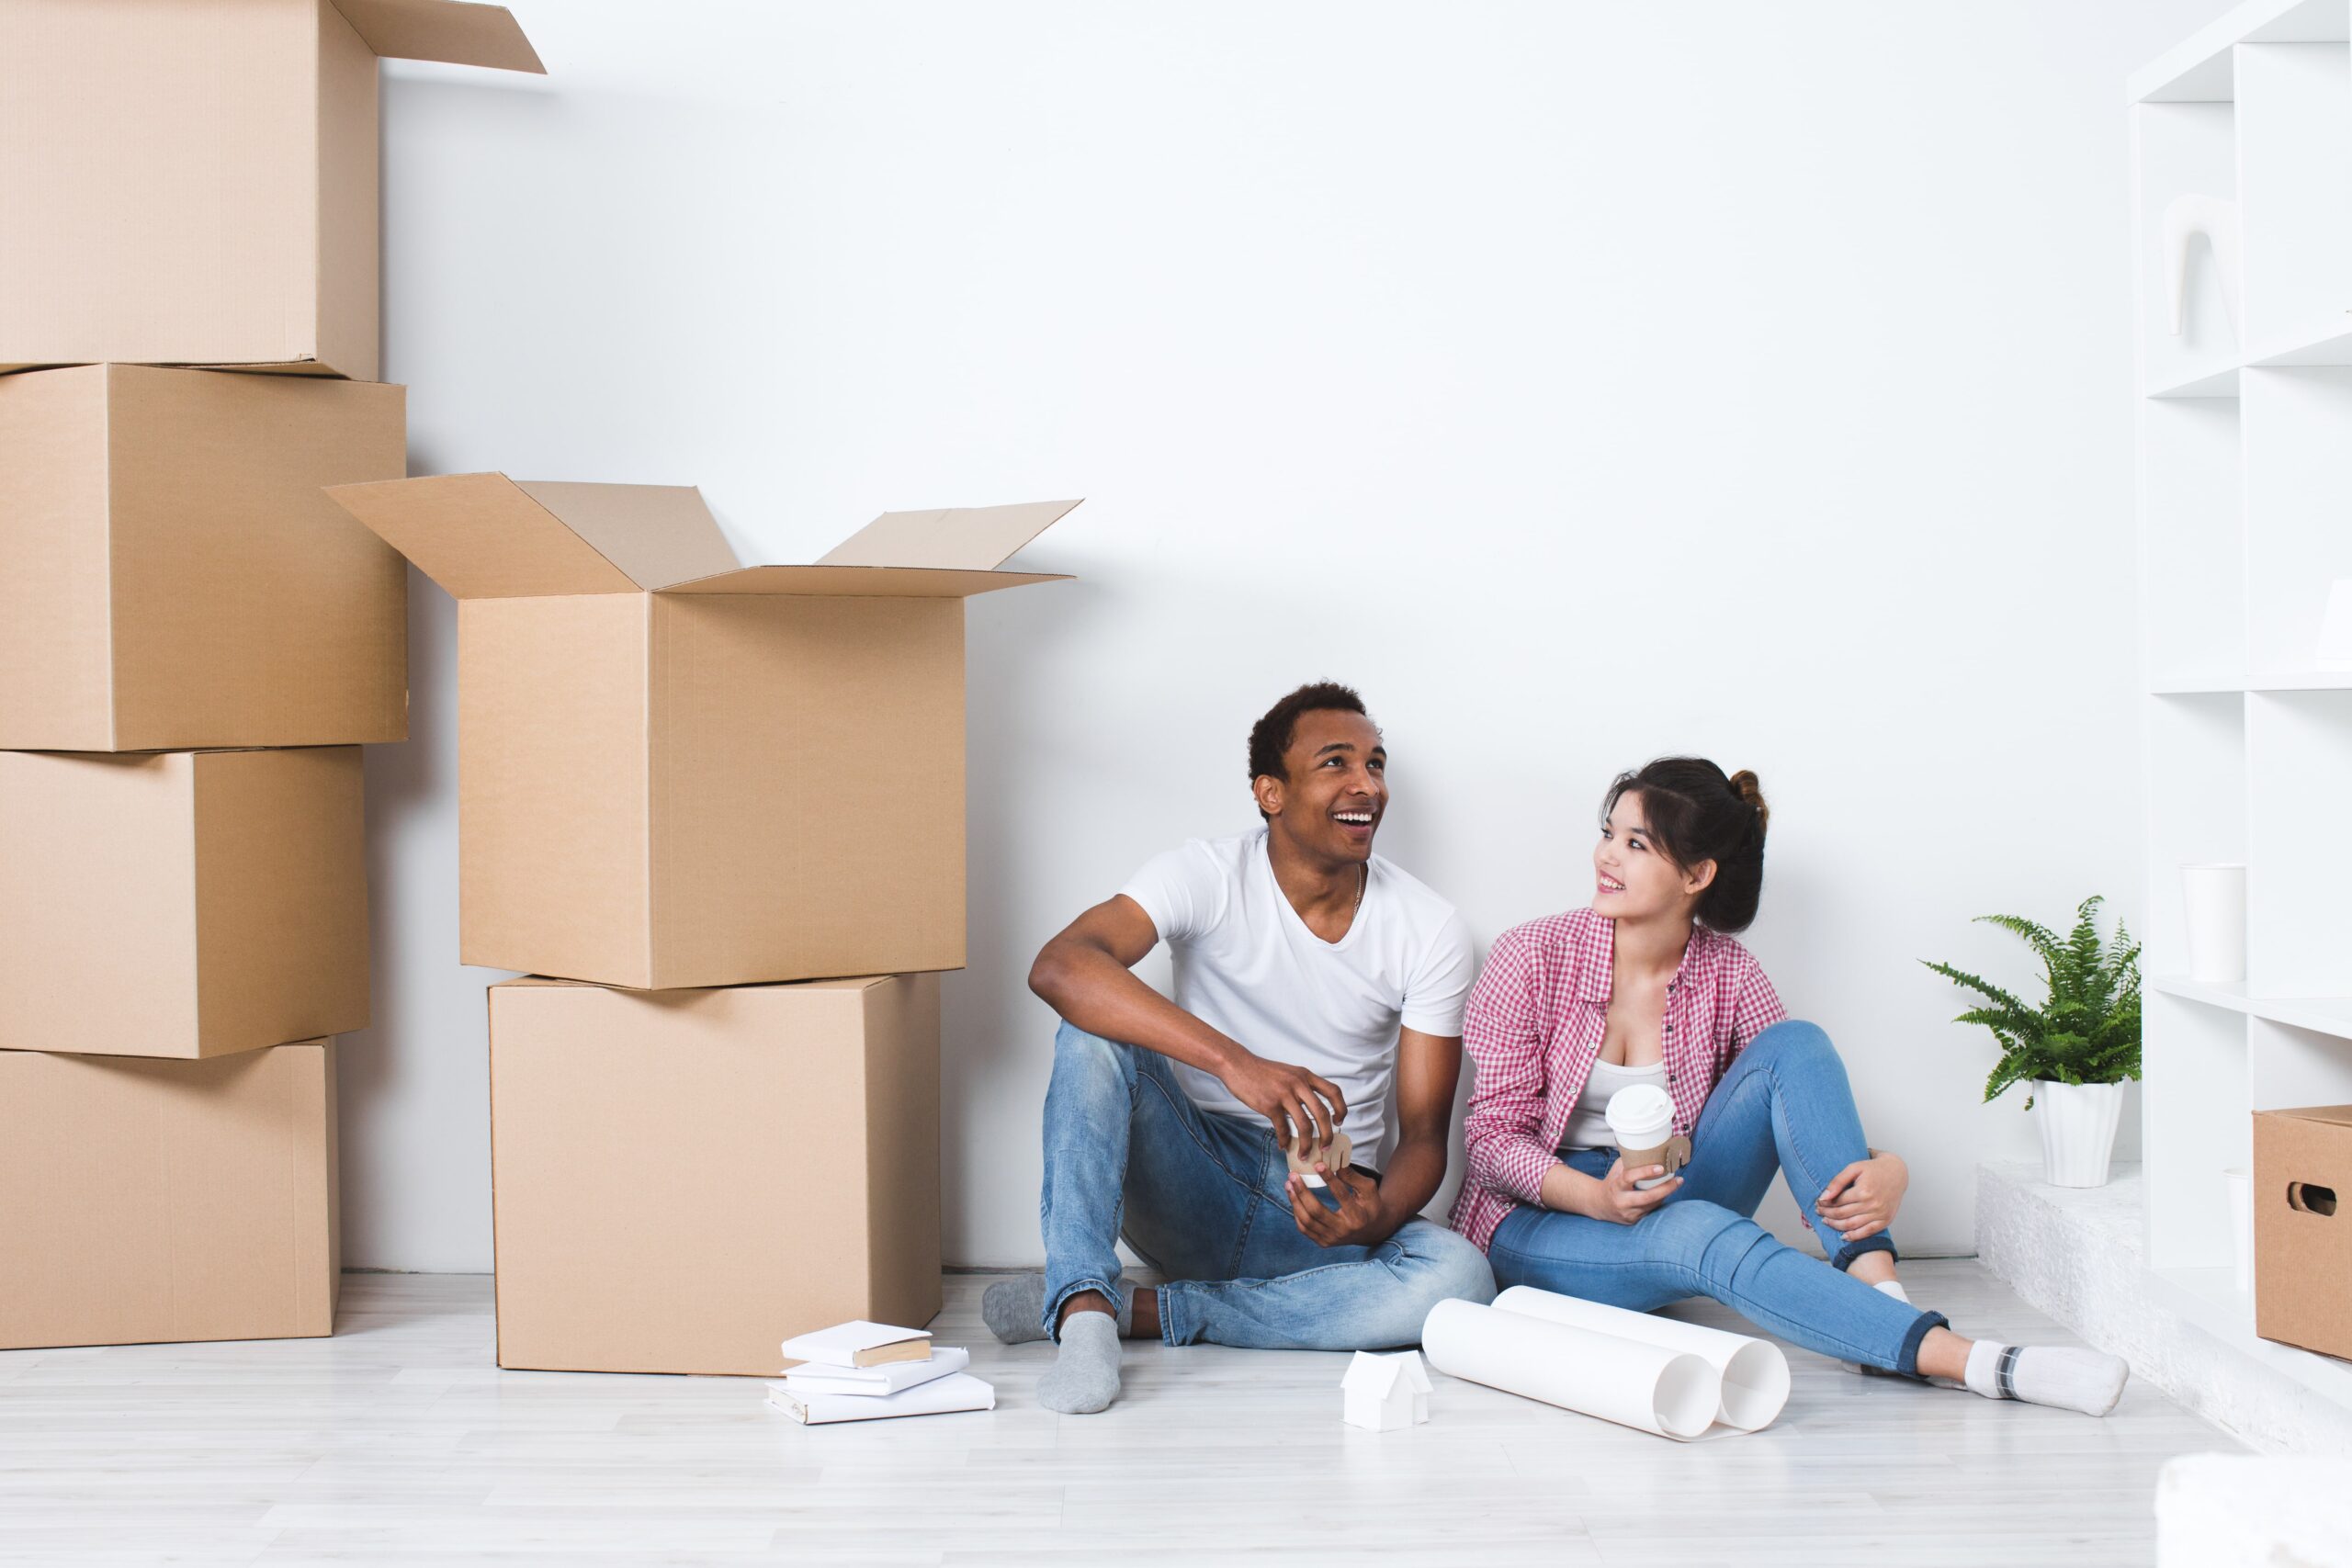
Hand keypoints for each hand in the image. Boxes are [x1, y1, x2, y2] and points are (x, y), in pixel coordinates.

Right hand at [1223, 1053, 1345, 1154]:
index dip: (1341, 1108)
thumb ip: (1301, 1086)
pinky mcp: (1270, 1105)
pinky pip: (1283, 1128)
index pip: (1333, 1091)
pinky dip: (1285, 1141)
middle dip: (1327, 1135)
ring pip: (1305, 1125)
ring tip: (1304, 1154)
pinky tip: (1283, 1146)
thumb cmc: (1262, 1071)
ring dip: (1307, 1144)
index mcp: (1305, 1075)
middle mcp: (1298, 1084)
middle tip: (1325, 1147)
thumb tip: (1311, 1107)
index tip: (1339, 1122)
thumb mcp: (1288, 1073)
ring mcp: (1284, 1094)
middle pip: (1322, 1113)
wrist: (1238, 1065)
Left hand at [1289, 1161, 1385, 1247]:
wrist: (1371, 1230)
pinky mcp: (1324, 1242)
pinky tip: (1293, 1198)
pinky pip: (1304, 1229)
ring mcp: (1332, 1239)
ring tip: (1289, 1184)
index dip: (1328, 1179)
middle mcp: (1343, 1231)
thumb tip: (1336, 1165)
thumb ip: (1353, 1177)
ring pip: (1307, 1221)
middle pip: (1316, 1211)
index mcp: (1357, 1217)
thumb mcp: (1368, 1189)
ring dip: (1295, 1201)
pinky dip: (1296, 1213)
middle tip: (1293, 1175)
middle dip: (1302, 1192)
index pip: (1340, 1196)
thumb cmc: (1370, 1205)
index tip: (1318, 1165)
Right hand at [1586, 1157, 1677, 1224]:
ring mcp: (1628, 1213)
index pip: (1629, 1177)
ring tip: (1676, 1183)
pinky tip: (1664, 1192)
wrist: (1599, 1204)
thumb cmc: (1612, 1182)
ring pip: (1652, 1204)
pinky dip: (1659, 1200)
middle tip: (1679, 1180)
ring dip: (1666, 1194)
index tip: (1661, 1167)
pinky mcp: (1634, 1220)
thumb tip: (1650, 1148)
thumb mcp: (1617, 1170)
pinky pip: (1651, 1210)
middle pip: (1647, 1197)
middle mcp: (1621, 1202)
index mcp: (1615, 1186)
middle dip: (1666, 1189)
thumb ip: (1631, 1161)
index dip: (1645, 1172)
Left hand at [1817, 1152, 1907, 1241]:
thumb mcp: (1853, 1168)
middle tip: (1819, 1211)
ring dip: (1836, 1225)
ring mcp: (1880, 1214)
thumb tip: (1824, 1197)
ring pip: (1852, 1225)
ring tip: (1826, 1221)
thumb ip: (1837, 1182)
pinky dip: (1854, 1236)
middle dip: (1827, 1214)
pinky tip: (1843, 1236)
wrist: (1896, 1172)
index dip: (1824, 1203)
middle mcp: (1872, 1204)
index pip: (1837, 1202)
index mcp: (1863, 1191)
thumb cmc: (1874, 1169)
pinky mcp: (1885, 1220)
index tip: (1818, 1202)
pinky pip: (1867, 1232)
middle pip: (1842, 1214)